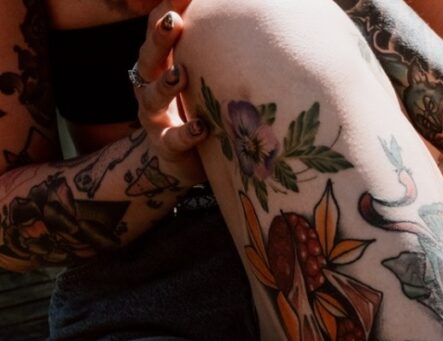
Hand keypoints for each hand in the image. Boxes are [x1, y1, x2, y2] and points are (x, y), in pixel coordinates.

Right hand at [133, 0, 206, 186]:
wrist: (180, 161)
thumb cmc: (195, 106)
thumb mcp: (200, 75)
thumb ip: (208, 48)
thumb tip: (231, 9)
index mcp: (159, 63)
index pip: (158, 30)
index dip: (166, 9)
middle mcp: (149, 85)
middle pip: (148, 58)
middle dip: (159, 39)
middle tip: (175, 21)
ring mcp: (154, 117)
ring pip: (152, 97)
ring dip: (165, 85)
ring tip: (181, 74)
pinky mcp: (166, 146)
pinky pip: (173, 140)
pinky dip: (186, 133)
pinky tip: (201, 128)